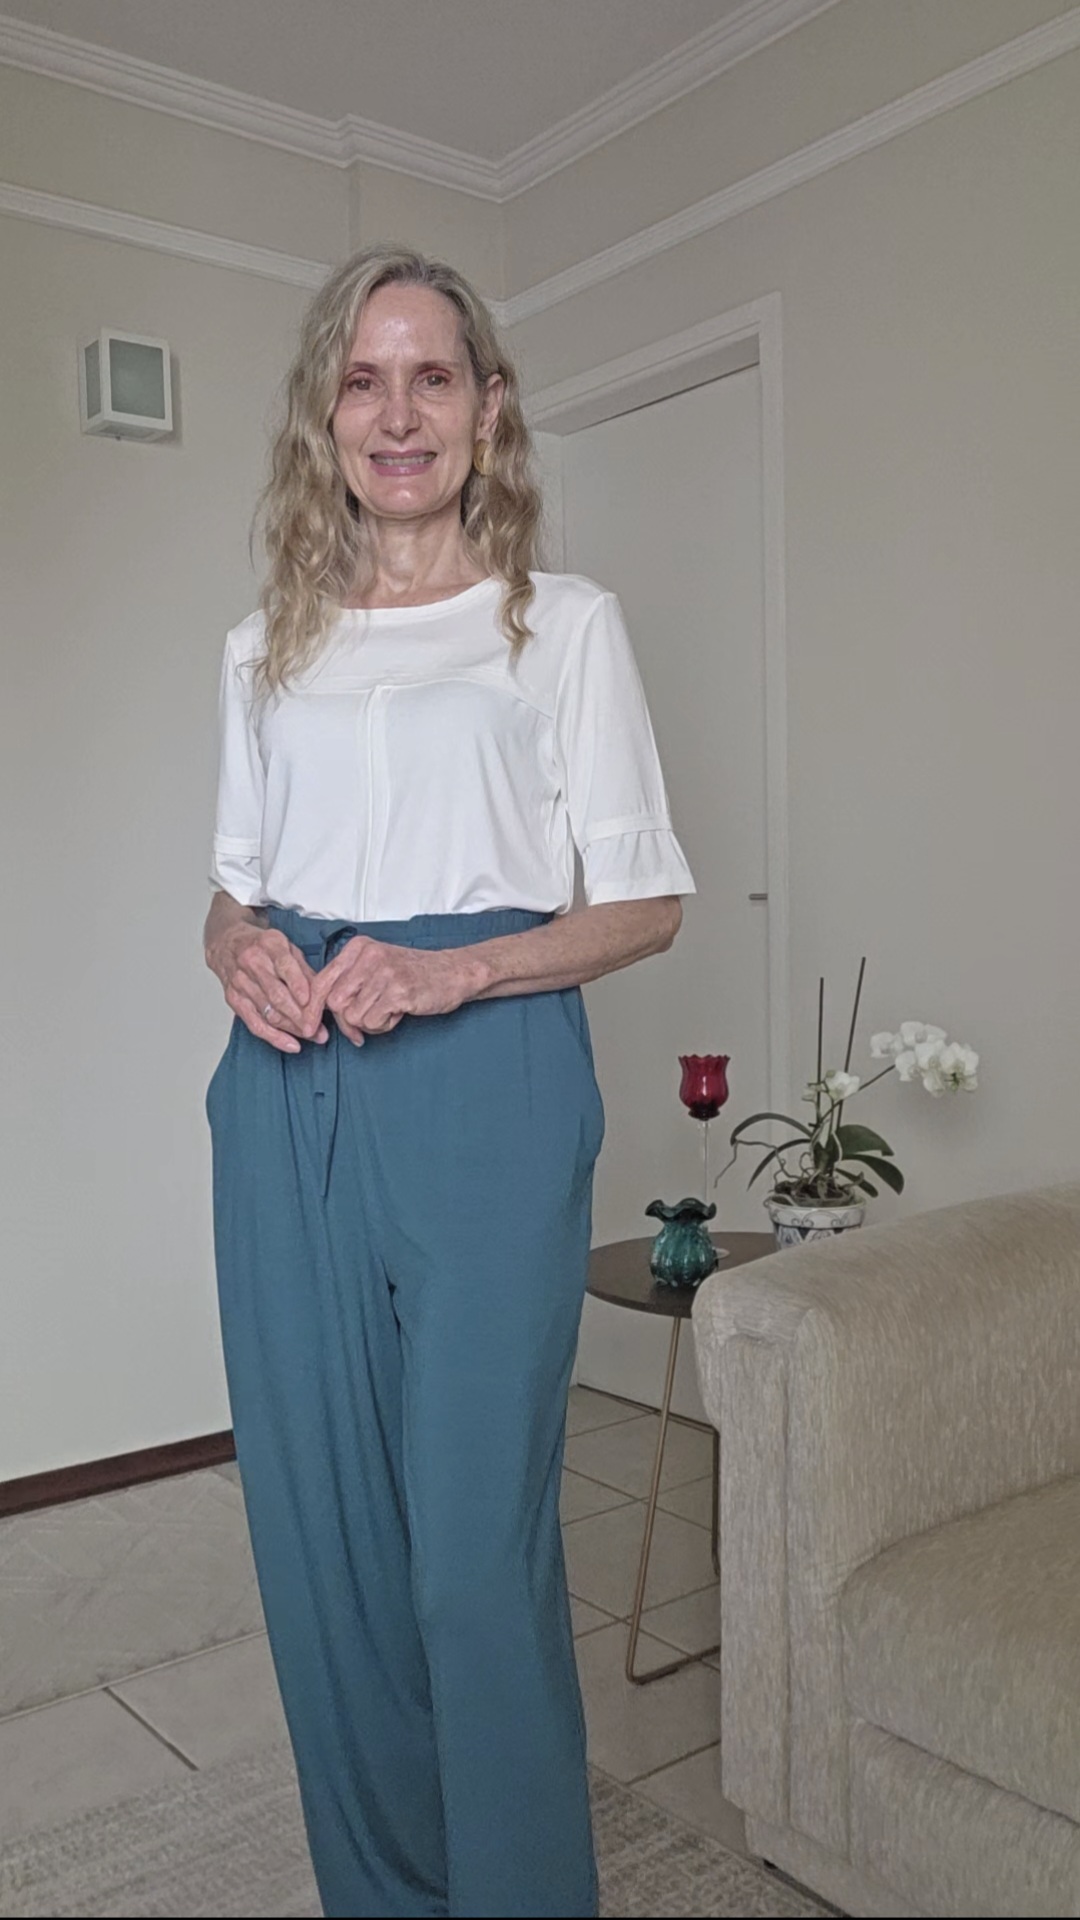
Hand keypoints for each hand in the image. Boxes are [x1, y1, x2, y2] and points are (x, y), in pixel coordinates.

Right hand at [208, 924, 328, 1054]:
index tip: (309, 1001)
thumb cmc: (263, 946)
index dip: (298, 985)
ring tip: (313, 1036)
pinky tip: (291, 1044)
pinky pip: (254, 1023)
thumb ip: (305, 970)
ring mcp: (241, 982)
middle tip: (318, 1029)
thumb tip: (325, 994)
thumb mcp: (288, 947)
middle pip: (277, 994)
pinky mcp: (234, 999)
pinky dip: (274, 1037)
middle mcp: (252, 963)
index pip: (285, 966)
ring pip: (269, 1012)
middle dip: (300, 1015)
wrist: (227, 943)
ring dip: (293, 1028)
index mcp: (270, 944)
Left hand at [314, 938, 474, 1046]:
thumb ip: (348, 983)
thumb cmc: (412, 974)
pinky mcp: (399, 991)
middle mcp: (368, 956)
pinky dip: (383, 1026)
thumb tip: (319, 1013)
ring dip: (369, 1024)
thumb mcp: (375, 967)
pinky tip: (398, 1014)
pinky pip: (372, 1022)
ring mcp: (384, 972)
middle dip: (346, 1022)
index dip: (311, 1009)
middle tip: (365, 1024)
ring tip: (389, 1011)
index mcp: (358, 948)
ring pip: (352, 1016)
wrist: (452, 973)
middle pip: (334, 1002)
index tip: (308, 1027)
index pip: (320, 981)